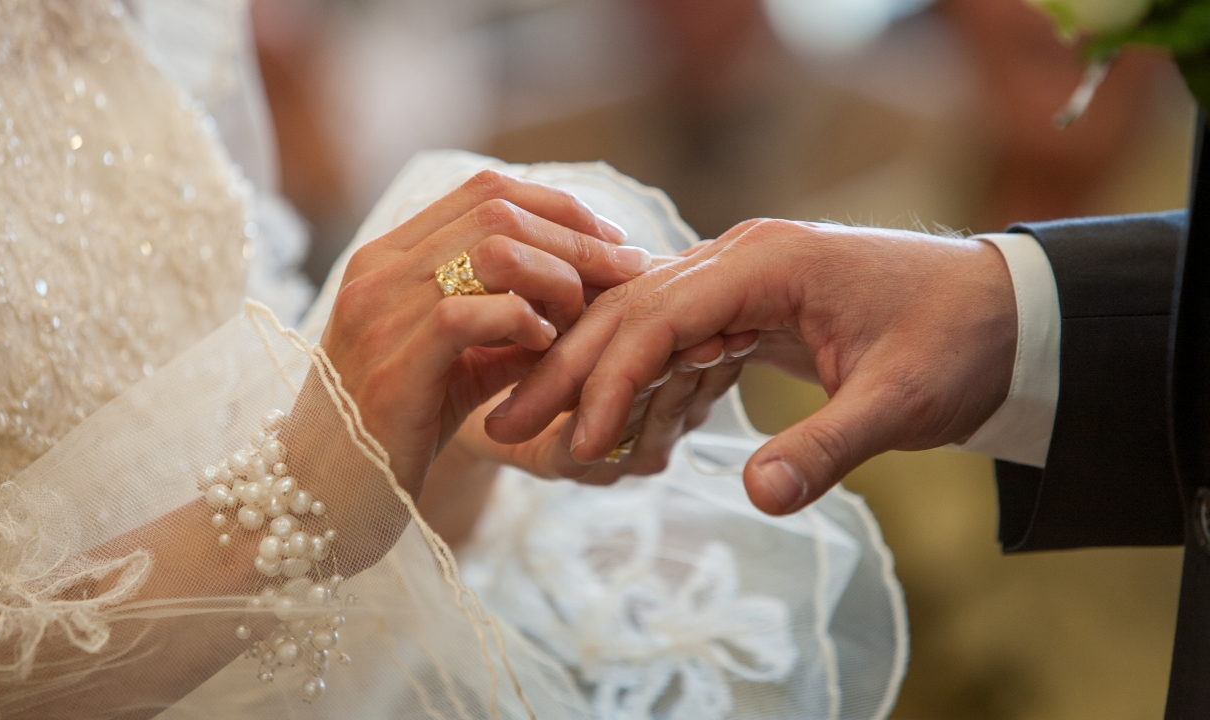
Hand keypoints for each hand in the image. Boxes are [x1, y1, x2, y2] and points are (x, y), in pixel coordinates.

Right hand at [319, 170, 649, 495]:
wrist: (319, 499)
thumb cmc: (394, 432)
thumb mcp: (456, 364)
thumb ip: (506, 325)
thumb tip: (582, 296)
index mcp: (388, 257)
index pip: (485, 190)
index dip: (559, 207)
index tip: (610, 242)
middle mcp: (377, 271)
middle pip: (497, 210)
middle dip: (577, 238)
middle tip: (626, 272)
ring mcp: (379, 314)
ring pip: (491, 251)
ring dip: (557, 276)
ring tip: (578, 315)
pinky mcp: (394, 367)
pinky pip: (472, 314)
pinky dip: (523, 321)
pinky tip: (544, 346)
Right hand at [485, 219, 1017, 514]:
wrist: (1006, 315)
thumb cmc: (959, 343)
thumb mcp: (901, 402)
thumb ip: (826, 448)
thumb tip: (754, 498)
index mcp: (769, 261)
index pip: (661, 314)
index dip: (610, 379)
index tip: (573, 441)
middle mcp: (743, 259)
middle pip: (632, 311)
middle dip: (568, 371)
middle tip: (505, 426)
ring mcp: (744, 281)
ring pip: (645, 327)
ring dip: (593, 380)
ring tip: (538, 432)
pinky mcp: (751, 311)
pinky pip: (679, 345)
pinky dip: (644, 387)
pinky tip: (616, 429)